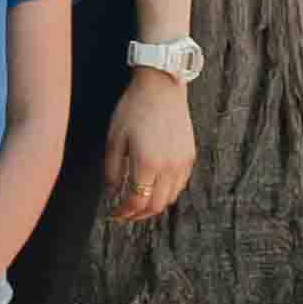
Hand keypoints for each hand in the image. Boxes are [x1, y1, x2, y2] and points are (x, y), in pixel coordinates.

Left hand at [107, 69, 197, 221]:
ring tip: (136, 204)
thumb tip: (112, 193)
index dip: (123, 212)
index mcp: (147, 164)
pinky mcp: (190, 156)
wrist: (160, 88)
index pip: (136, 202)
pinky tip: (153, 189)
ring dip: (152, 206)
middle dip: (137, 215)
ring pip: (169, 198)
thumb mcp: (114, 139)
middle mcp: (169, 167)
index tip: (112, 214)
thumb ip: (113, 170)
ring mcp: (182, 163)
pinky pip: (180, 185)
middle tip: (123, 215)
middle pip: (155, 206)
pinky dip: (166, 193)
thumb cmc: (132, 110)